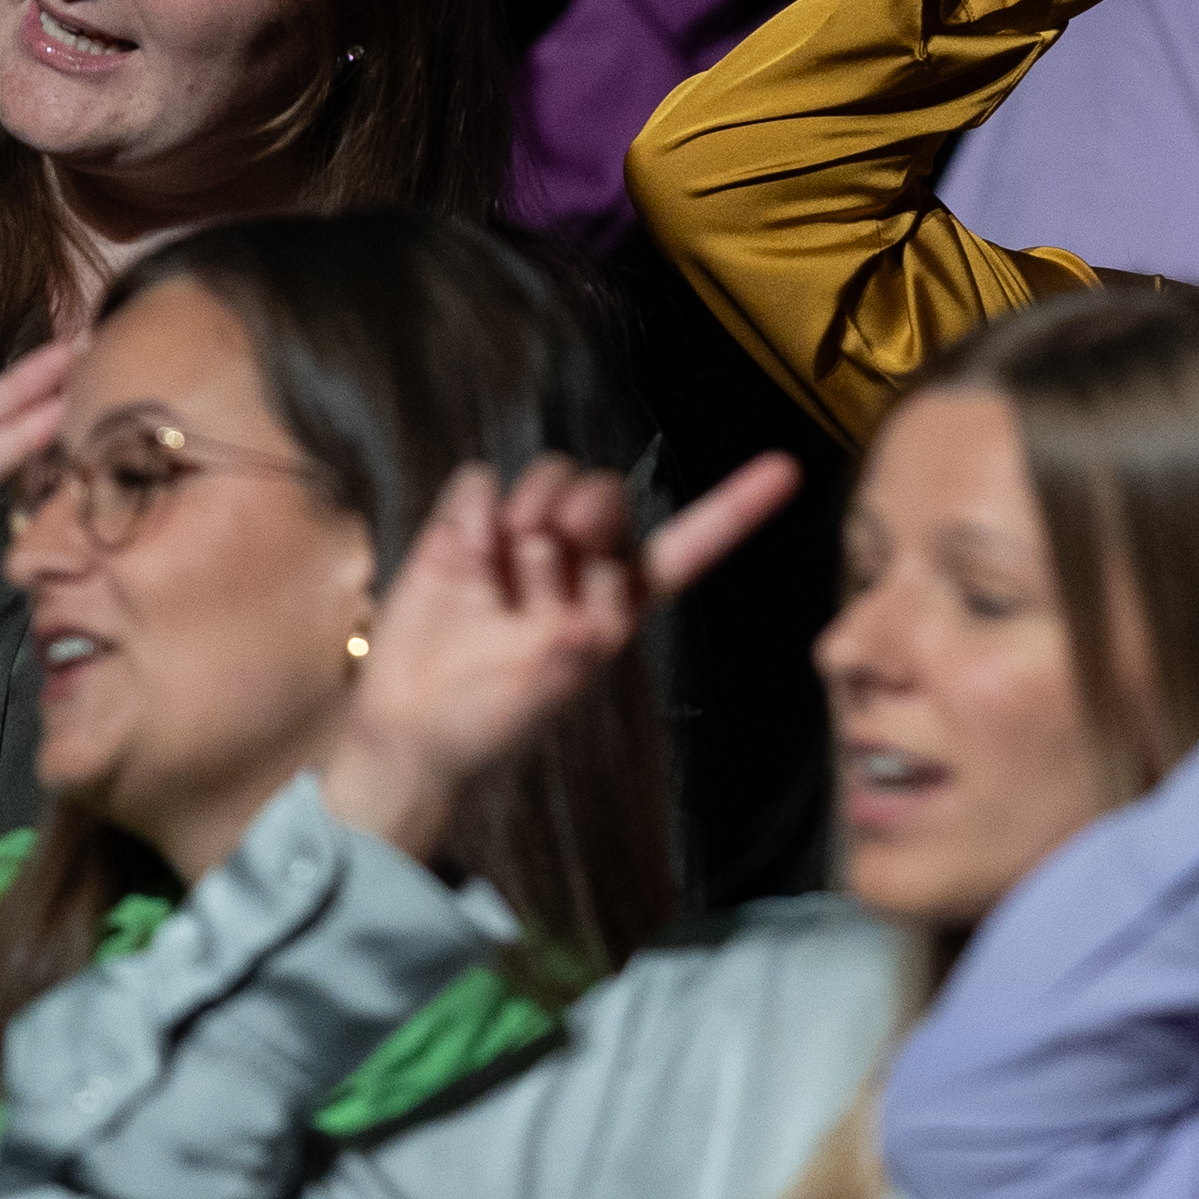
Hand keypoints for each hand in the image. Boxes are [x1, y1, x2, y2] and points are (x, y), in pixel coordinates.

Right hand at [320, 449, 798, 858]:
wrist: (412, 728)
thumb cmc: (495, 715)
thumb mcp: (560, 676)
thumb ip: (583, 611)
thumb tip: (577, 535)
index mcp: (619, 601)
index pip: (686, 547)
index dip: (735, 509)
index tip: (787, 470)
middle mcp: (578, 561)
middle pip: (607, 493)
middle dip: (588, 512)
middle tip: (550, 555)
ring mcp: (519, 539)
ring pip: (551, 475)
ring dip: (532, 510)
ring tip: (504, 565)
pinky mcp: (464, 528)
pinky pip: (483, 481)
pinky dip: (475, 512)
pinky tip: (465, 560)